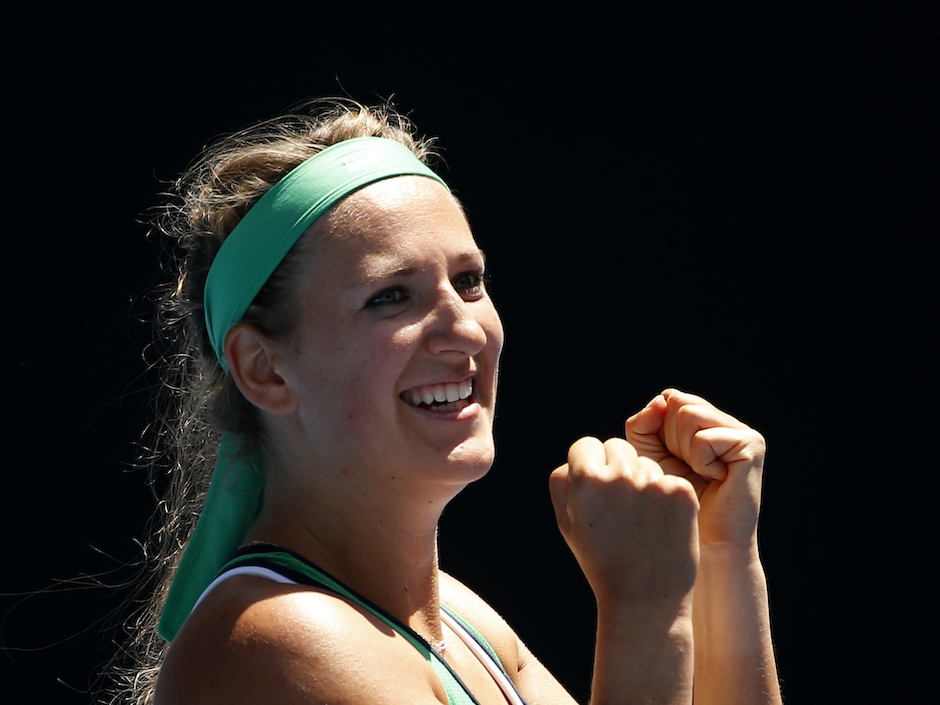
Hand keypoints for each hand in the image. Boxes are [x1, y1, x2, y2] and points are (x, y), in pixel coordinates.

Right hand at [549, 436, 698, 609]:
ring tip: (641, 522)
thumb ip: (563, 481)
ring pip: (646, 463)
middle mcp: (618, 474)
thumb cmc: (601, 561)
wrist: (644, 598)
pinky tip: (662, 524)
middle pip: (617, 447)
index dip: (589, 466)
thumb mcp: (567, 523)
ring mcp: (652, 482)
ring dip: (643, 482)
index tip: (595, 490)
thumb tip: (579, 455)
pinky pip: (669, 479)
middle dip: (617, 469)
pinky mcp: (680, 492)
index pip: (586, 445)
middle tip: (620, 508)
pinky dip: (668, 498)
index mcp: (585, 480)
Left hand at [626, 389, 765, 547]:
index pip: (668, 398)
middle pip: (678, 403)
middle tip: (689, 469)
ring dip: (685, 451)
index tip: (671, 460)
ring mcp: (741, 430)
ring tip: (701, 473)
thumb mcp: (648, 455)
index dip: (658, 430)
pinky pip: (704, 439)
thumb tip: (662, 399)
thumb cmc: (673, 499)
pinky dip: (700, 463)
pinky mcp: (751, 445)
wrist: (700, 539)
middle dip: (671, 441)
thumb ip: (644, 424)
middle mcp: (724, 421)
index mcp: (703, 420)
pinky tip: (715, 479)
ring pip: (689, 416)